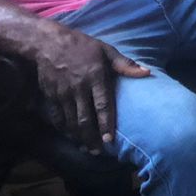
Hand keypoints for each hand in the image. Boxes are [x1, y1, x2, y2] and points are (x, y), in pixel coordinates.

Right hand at [33, 25, 149, 152]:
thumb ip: (125, 64)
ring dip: (78, 137)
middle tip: (98, 152)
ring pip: (70, 122)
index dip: (106, 124)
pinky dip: (64, 129)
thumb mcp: (106, 50)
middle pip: (84, 119)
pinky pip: (57, 118)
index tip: (110, 140)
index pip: (102, 105)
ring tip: (86, 148)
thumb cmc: (83, 46)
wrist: (49, 43)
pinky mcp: (50, 96)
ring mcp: (62, 94)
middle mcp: (78, 88)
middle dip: (91, 138)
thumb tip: (147, 73)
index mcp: (95, 77)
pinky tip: (71, 136)